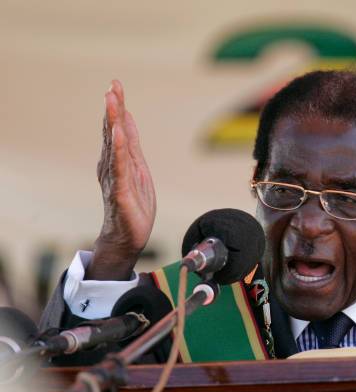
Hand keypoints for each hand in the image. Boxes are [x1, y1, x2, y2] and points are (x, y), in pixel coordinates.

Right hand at [85, 80, 155, 280]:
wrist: (128, 236)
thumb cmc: (133, 203)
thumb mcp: (137, 168)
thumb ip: (130, 144)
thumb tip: (126, 118)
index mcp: (118, 159)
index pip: (117, 128)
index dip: (117, 106)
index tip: (116, 84)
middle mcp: (112, 165)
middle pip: (112, 132)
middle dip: (113, 108)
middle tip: (113, 86)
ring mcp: (115, 178)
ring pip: (113, 145)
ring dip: (113, 122)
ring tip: (112, 102)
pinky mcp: (119, 192)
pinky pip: (119, 168)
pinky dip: (117, 149)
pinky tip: (117, 134)